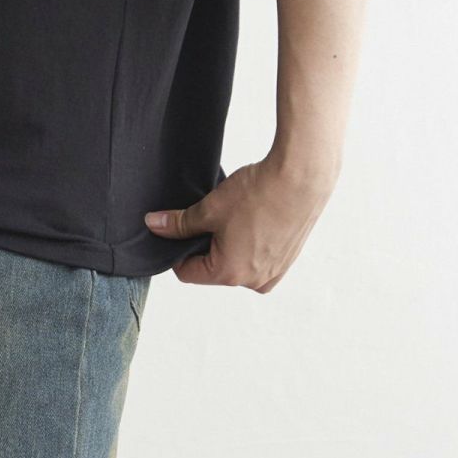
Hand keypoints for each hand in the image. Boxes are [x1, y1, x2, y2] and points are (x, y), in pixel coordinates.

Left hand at [144, 156, 335, 291]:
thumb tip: (154, 225)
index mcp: (228, 274)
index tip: (181, 231)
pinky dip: (252, 244)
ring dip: (231, 246)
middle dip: (208, 247)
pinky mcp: (288, 261)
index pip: (188, 273)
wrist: (303, 176)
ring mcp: (273, 273)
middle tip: (213, 218)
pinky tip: (256, 219)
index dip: (179, 251)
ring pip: (237, 265)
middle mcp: (253, 282)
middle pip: (214, 270)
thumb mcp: (210, 208)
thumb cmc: (259, 192)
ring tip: (239, 217)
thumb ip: (179, 223)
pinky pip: (259, 260)